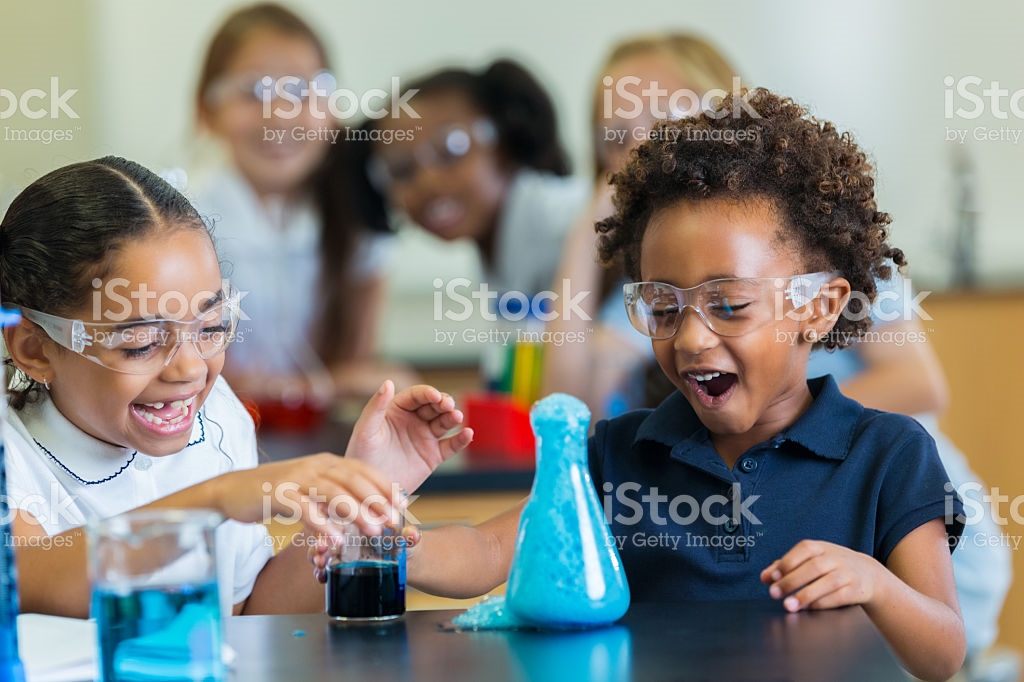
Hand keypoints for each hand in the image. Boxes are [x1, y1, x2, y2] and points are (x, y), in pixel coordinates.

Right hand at [211, 453, 400, 538]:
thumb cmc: (278, 492)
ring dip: (356, 511)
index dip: (386, 486)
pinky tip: (334, 539)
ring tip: (373, 530)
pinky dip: (321, 524)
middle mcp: (315, 465)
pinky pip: (304, 508)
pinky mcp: (277, 494)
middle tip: (394, 521)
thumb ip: (336, 500)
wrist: (233, 489)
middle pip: (353, 479)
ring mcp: (296, 478)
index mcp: (327, 462)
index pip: (364, 469)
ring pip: (333, 491)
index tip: (403, 504)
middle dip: (378, 500)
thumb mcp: (313, 491)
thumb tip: (367, 516)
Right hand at [307, 526, 421, 583]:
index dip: (337, 518)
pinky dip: (320, 572)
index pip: (343, 512)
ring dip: (317, 555)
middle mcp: (346, 529)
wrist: (407, 558)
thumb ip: (409, 536)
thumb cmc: (404, 540)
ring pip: (321, 547)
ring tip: (320, 565)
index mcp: (361, 515)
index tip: (337, 527)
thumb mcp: (407, 537)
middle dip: (321, 538)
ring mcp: (340, 547)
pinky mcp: (340, 565)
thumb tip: (412, 535)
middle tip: (322, 550)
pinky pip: (325, 567)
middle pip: (326, 529)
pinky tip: (321, 577)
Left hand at [344, 381, 472, 491]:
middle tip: (448, 405)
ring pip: (444, 423)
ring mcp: (425, 438)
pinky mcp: (433, 456)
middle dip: (443, 403)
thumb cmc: (361, 456)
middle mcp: (413, 421)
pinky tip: (468, 434)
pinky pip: (451, 445)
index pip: (416, 396)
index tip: (435, 396)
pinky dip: (461, 439)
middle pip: (434, 406)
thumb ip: (376, 406)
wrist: (369, 490)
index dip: (427, 393)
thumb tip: (388, 382)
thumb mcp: (366, 430)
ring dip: (453, 417)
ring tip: (457, 417)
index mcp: (397, 410)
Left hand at [760, 539, 884, 611]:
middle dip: (791, 581)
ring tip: (788, 605)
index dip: (787, 562)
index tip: (772, 577)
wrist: (869, 575)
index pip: (804, 550)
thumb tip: (764, 577)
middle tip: (774, 593)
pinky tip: (808, 608)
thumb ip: (786, 566)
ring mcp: (848, 573)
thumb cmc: (832, 566)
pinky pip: (839, 597)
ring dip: (805, 595)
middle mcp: (836, 558)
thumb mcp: (812, 560)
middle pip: (814, 567)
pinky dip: (822, 603)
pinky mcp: (856, 589)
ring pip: (827, 582)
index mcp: (821, 547)